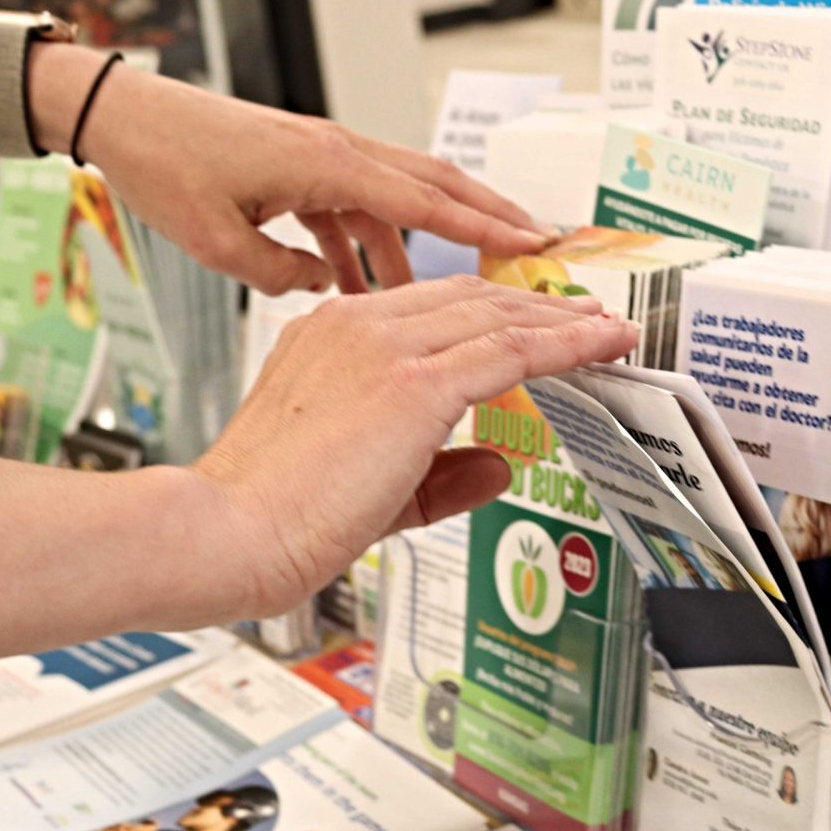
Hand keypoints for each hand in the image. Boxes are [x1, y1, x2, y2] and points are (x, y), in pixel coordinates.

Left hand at [81, 68, 548, 294]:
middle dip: (485, 215)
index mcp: (325, 163)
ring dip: (417, 242)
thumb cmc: (163, 164)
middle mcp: (334, 151)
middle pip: (432, 183)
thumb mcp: (217, 240)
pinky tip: (352, 283)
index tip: (529, 245)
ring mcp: (320, 156)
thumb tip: (324, 286)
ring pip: (394, 197)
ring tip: (434, 296)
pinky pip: (351, 207)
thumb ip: (280, 273)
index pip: (424, 198)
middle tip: (528, 247)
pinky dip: (363, 244)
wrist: (124, 117)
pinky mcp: (300, 168)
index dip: (481, 225)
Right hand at [186, 276, 637, 616]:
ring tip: (606, 328)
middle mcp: (355, 324)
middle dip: (534, 307)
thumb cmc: (272, 515)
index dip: (490, 313)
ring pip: (495, 314)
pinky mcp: (410, 383)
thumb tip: (501, 464)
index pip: (428, 307)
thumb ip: (439, 473)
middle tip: (582, 318)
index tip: (531, 325)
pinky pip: (508, 348)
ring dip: (560, 320)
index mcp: (330, 334)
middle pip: (469, 297)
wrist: (224, 533)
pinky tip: (600, 344)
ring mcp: (382, 347)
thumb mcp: (367, 487)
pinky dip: (564, 343)